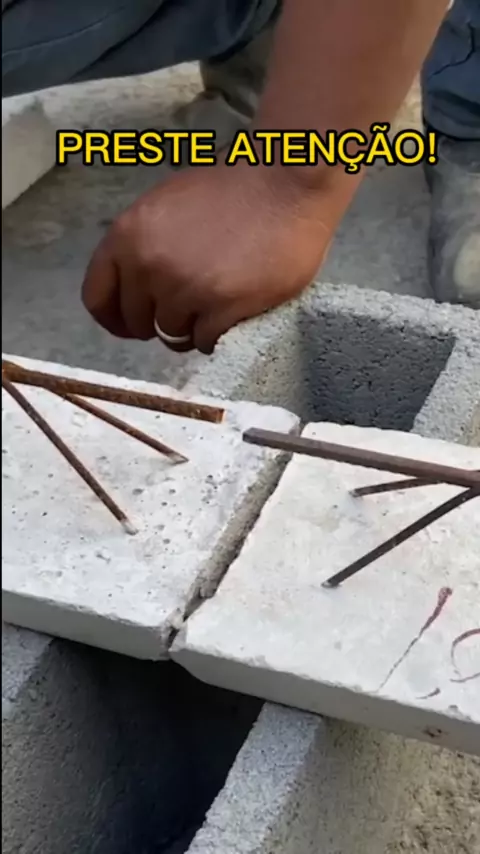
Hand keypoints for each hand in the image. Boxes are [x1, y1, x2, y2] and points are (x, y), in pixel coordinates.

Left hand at [82, 160, 337, 353]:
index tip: (132, 325)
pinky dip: (217, 334)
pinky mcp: (222, 307)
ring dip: (192, 327)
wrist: (287, 179)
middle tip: (189, 308)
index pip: (97, 298)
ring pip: (173, 335)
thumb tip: (139, 289)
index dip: (114, 318)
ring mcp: (185, 289)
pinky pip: (205, 341)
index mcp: (127, 235)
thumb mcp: (166, 207)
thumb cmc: (231, 188)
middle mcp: (149, 265)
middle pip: (138, 322)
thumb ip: (144, 246)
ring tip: (217, 305)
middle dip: (159, 320)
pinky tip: (232, 313)